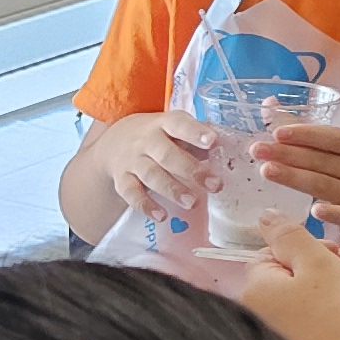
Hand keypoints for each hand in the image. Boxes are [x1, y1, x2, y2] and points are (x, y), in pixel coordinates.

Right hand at [103, 112, 221, 224]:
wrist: (113, 142)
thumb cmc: (156, 137)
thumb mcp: (173, 130)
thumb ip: (196, 140)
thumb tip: (226, 150)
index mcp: (164, 124)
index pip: (179, 124)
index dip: (195, 133)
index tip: (212, 142)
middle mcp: (146, 141)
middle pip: (167, 155)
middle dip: (191, 170)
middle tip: (215, 185)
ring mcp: (132, 161)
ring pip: (151, 175)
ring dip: (172, 190)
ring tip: (193, 203)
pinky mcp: (121, 180)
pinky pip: (132, 194)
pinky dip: (146, 205)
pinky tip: (162, 216)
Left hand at [260, 123, 339, 255]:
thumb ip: (308, 137)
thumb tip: (269, 106)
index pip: (331, 137)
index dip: (306, 134)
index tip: (278, 132)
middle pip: (321, 160)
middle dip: (288, 154)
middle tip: (258, 150)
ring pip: (325, 185)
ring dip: (295, 178)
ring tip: (267, 171)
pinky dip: (330, 212)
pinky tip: (313, 210)